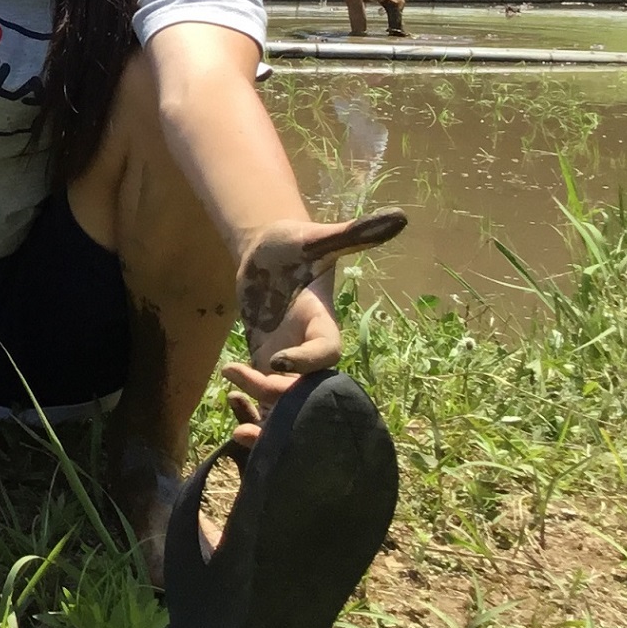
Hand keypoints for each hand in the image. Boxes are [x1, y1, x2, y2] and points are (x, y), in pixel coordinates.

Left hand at [221, 209, 406, 444]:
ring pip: (284, 401)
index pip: (327, 353)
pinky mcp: (265, 361)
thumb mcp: (319, 238)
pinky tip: (227, 393)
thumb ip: (353, 234)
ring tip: (233, 393)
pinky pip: (263, 397)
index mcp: (323, 323)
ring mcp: (286, 357)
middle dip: (280, 397)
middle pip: (304, 389)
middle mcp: (307, 347)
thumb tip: (399, 216)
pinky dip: (250, 406)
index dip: (307, 362)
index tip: (276, 358)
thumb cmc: (296, 243)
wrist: (270, 252)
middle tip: (245, 380)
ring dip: (263, 412)